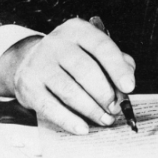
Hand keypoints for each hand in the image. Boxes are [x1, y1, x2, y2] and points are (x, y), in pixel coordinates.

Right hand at [0, 18, 136, 134]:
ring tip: (105, 119)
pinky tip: (83, 127)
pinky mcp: (28, 86)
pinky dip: (69, 120)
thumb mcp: (94, 51)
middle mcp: (57, 44)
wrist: (31, 61)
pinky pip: (51, 107)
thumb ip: (117, 62)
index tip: (129, 87)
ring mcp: (39, 64)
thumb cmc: (72, 59)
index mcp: (78, 30)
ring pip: (70, 91)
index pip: (102, 47)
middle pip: (86, 70)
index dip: (117, 68)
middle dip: (105, 94)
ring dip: (91, 110)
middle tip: (115, 108)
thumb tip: (127, 81)